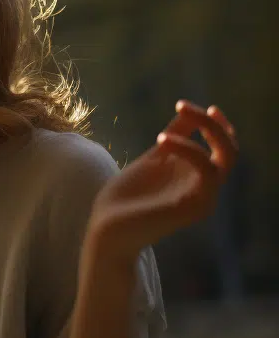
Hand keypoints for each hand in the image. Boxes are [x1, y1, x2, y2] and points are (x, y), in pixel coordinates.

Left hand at [85, 101, 237, 265]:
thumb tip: (185, 111)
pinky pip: (206, 172)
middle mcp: (204, 188)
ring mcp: (203, 198)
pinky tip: (161, 140)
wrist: (107, 231)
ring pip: (225, 158)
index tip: (206, 106)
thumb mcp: (152, 159)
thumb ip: (172, 139)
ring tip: (164, 131)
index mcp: (194, 177)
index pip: (223, 150)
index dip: (220, 126)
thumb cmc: (125, 198)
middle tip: (190, 108)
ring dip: (204, 132)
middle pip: (230, 151)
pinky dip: (187, 149)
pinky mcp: (195, 206)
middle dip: (215, 124)